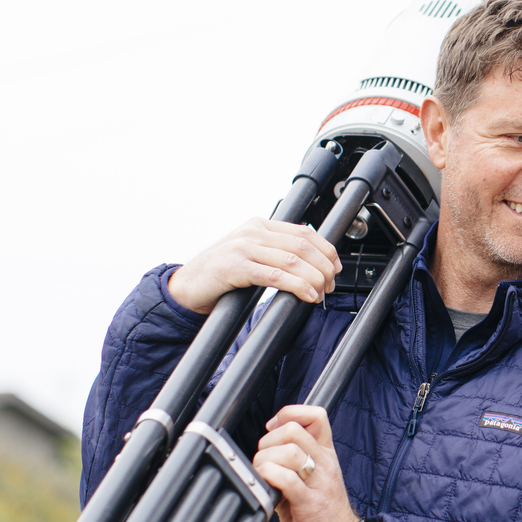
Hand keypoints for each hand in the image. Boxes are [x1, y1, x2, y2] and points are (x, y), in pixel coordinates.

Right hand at [169, 218, 341, 314]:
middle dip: (323, 267)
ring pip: (293, 260)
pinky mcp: (235, 267)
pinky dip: (297, 286)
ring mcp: (243, 247)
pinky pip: (275, 275)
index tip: (335, 268)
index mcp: (259, 225)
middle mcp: (253, 231)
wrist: (186, 288)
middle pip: (302, 245)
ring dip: (314, 279)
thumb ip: (275, 253)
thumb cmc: (220, 275)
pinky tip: (307, 295)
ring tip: (320, 293)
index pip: (304, 232)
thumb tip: (311, 265)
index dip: (326, 250)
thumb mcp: (251, 256)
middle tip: (330, 285)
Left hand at [251, 404, 359, 521]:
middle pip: (295, 430)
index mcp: (326, 455)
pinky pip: (289, 479)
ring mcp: (320, 483)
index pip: (316, 416)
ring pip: (290, 451)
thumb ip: (292, 464)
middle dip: (269, 440)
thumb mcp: (311, 480)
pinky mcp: (311, 504)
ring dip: (266, 460)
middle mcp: (325, 464)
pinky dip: (270, 476)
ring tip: (262, 474)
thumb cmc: (321, 514)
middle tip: (264, 458)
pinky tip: (266, 484)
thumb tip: (263, 455)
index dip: (289, 414)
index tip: (273, 428)